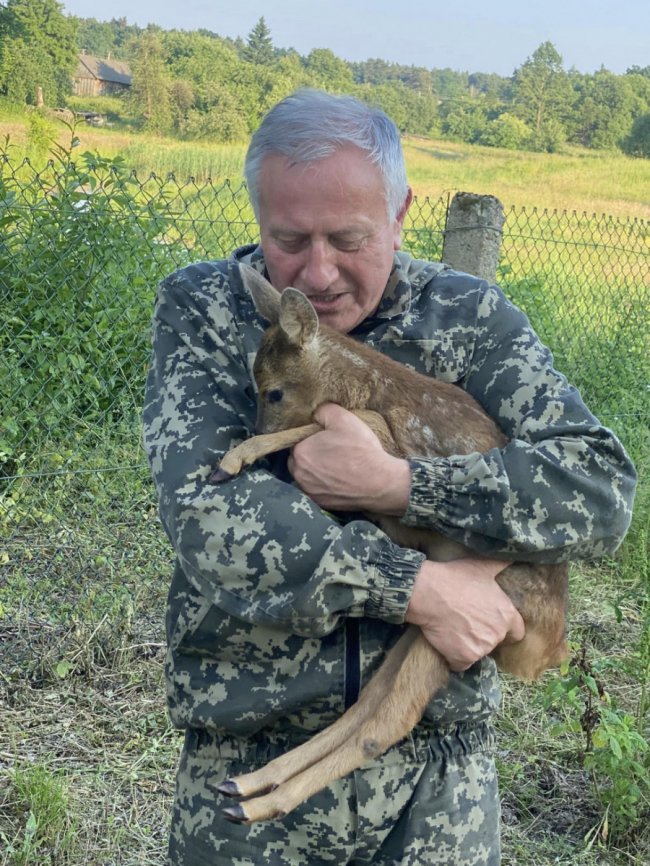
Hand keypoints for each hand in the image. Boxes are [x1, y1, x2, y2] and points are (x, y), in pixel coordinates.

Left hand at [287, 403, 410, 513]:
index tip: (328, 438)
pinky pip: (317, 489)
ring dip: (316, 470)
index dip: (312, 437)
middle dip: (311, 454)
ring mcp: (309, 490)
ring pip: (307, 475)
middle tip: (332, 451)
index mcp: (300, 452)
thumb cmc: (360, 450)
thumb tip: (315, 414)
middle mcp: (299, 474)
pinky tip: (340, 479)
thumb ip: (323, 411)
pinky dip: (325, 484)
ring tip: (337, 465)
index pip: (298, 439)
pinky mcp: (320, 503)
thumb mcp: (343, 418)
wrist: (380, 483)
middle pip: (300, 458)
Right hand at [405, 558, 524, 671]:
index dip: (504, 628)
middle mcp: (497, 634)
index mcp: (506, 615)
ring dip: (468, 646)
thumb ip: (502, 564)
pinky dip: (453, 657)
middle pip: (494, 642)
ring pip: (477, 653)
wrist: (428, 592)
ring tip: (453, 630)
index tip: (490, 623)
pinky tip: (446, 642)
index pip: (516, 632)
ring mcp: (481, 648)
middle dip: (483, 635)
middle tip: (467, 623)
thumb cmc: (455, 578)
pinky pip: (460, 664)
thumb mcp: (482, 567)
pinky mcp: (463, 658)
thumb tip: (514, 556)